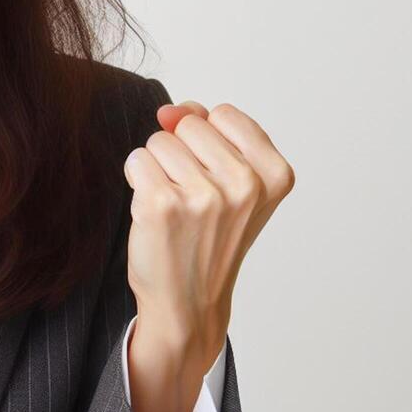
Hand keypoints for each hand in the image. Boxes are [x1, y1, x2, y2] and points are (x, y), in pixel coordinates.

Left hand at [122, 96, 295, 365]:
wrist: (188, 301)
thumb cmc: (209, 240)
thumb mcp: (233, 184)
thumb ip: (210, 134)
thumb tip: (171, 110)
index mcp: (274, 175)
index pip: (223, 114)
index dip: (207, 142)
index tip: (215, 179)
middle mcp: (245, 184)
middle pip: (188, 125)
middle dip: (180, 154)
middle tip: (192, 199)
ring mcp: (204, 195)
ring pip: (159, 141)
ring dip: (157, 169)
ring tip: (174, 208)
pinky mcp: (163, 205)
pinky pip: (137, 160)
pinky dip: (137, 181)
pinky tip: (154, 213)